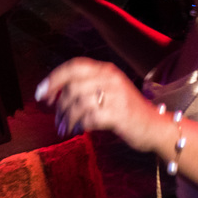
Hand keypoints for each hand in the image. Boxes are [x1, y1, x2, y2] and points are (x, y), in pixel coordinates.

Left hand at [34, 57, 163, 150]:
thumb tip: (55, 96)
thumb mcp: (109, 90)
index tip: (40, 95)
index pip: (73, 66)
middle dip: (59, 106)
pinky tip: (78, 131)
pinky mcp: (119, 114)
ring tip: (64, 130)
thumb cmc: (127, 111)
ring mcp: (116, 96)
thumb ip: (86, 87)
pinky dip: (79, 126)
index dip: (53, 79)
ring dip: (66, 119)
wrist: (156, 126)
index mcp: (106, 70)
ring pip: (78, 104)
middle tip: (57, 121)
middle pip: (72, 87)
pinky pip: (89, 118)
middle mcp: (111, 79)